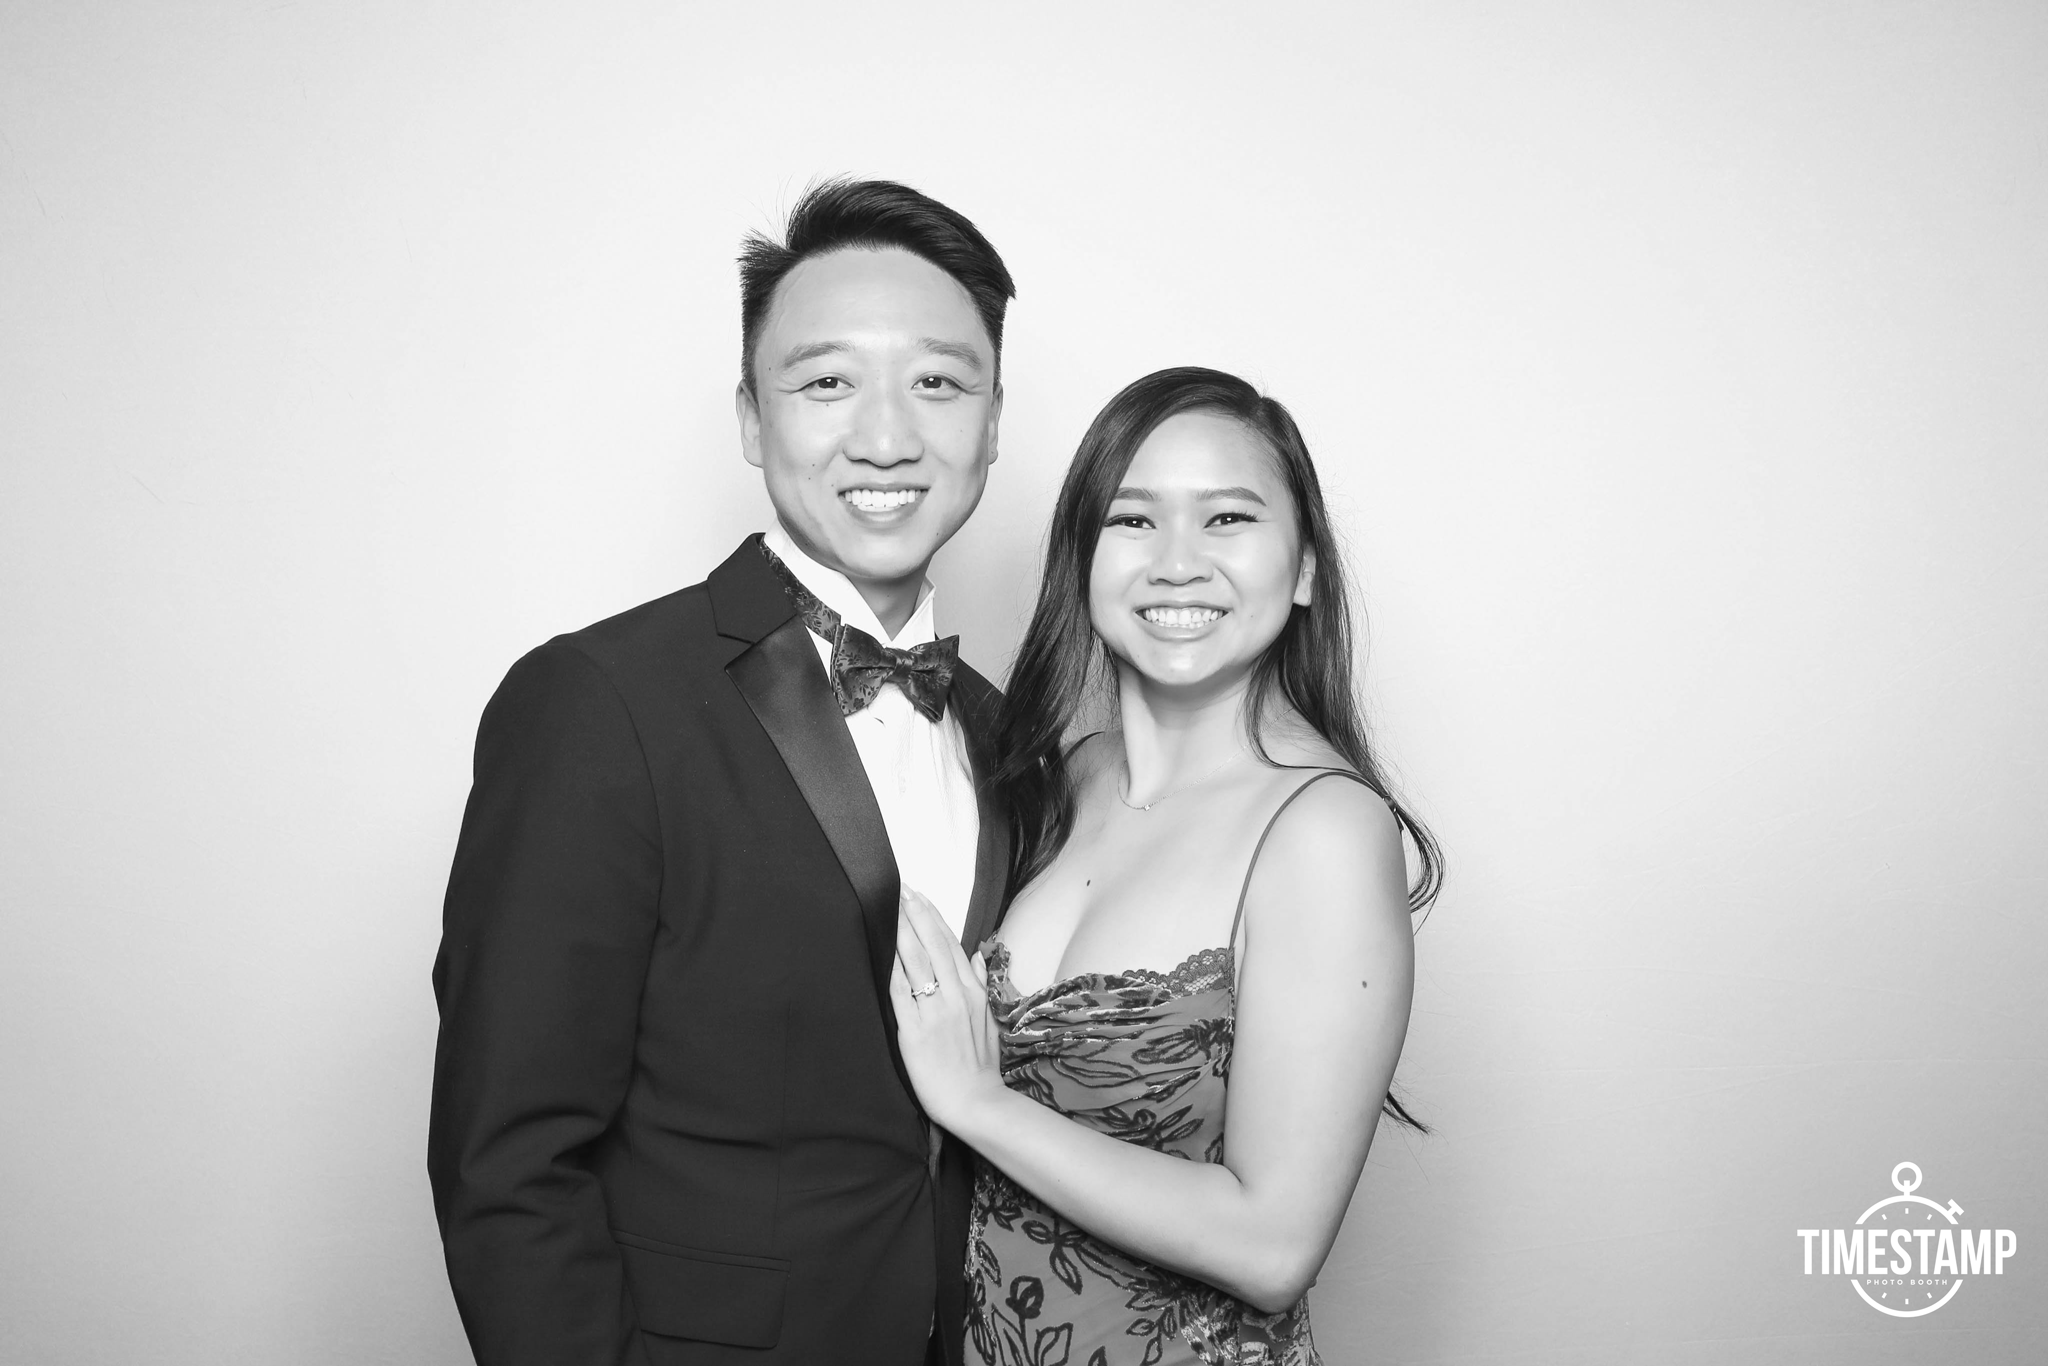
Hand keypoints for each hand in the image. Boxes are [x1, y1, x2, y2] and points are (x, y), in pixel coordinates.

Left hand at [889, 884, 1004, 1134]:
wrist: (975, 1103)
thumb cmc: (981, 1066)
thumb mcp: (990, 1022)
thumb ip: (983, 986)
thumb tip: (979, 956)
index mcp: (973, 992)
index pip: (951, 945)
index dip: (933, 918)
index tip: (919, 896)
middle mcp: (956, 995)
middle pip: (932, 945)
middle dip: (915, 914)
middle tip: (900, 888)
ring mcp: (935, 1012)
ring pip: (917, 962)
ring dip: (902, 933)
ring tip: (890, 908)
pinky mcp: (915, 1031)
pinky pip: (901, 993)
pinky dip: (892, 969)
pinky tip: (882, 950)